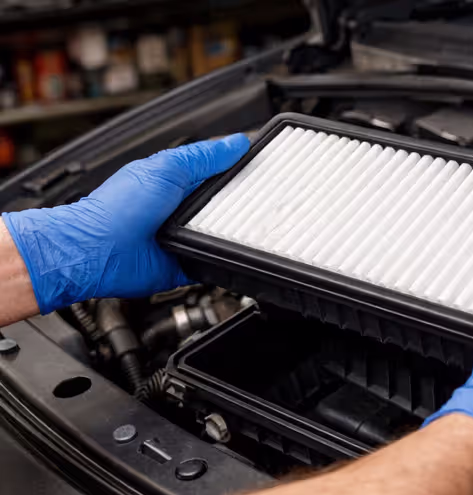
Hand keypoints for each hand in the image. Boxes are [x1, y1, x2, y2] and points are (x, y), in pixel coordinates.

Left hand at [2, 135, 249, 313]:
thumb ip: (202, 156)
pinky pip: (217, 263)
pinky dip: (225, 260)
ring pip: (225, 234)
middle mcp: (181, 208)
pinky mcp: (188, 263)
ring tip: (244, 228)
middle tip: (262, 201)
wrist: (99, 251)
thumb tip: (235, 143)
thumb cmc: (118, 208)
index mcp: (176, 180)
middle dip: (242, 204)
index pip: (216, 171)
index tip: (262, 167)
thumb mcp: (165, 169)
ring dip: (234, 234)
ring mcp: (185, 236)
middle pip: (226, 204)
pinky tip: (232, 253)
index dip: (238, 168)